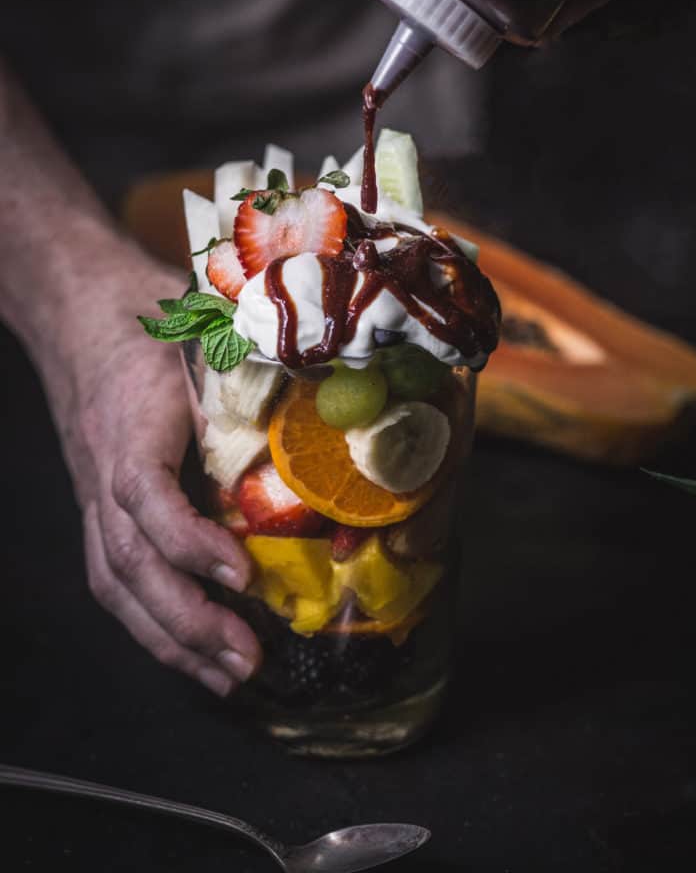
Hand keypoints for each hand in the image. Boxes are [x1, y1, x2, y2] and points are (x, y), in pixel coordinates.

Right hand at [52, 261, 261, 696]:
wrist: (78, 310)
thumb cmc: (143, 318)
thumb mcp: (197, 333)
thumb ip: (243, 379)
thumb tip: (327, 413)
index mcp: (130, 423)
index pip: (146, 495)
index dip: (189, 540)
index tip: (243, 573)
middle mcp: (103, 471)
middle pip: (127, 561)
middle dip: (188, 618)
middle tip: (250, 657)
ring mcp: (93, 495)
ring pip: (115, 583)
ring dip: (171, 638)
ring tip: (229, 676)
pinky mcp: (97, 508)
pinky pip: (113, 577)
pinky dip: (152, 623)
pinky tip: (192, 652)